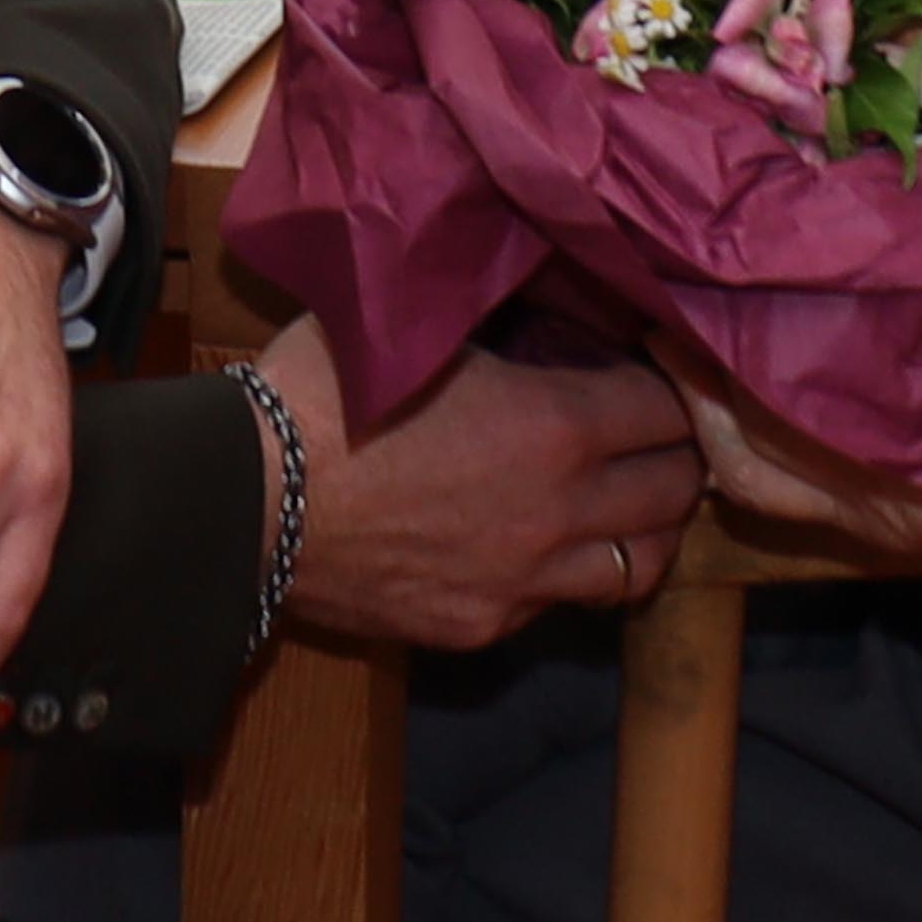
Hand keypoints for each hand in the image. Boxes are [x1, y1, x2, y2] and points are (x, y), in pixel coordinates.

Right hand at [259, 318, 706, 653]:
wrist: (246, 501)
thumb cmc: (320, 394)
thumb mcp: (422, 329)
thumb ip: (499, 324)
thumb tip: (538, 295)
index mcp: (557, 425)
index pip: (668, 409)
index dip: (671, 384)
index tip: (657, 371)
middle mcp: (561, 512)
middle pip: (675, 492)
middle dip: (676, 457)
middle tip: (655, 436)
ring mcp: (523, 581)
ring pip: (638, 568)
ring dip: (642, 530)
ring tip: (621, 503)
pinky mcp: (478, 626)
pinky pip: (555, 605)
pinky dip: (563, 574)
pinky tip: (534, 544)